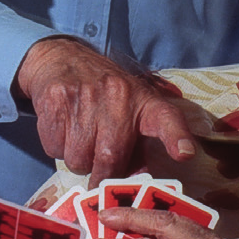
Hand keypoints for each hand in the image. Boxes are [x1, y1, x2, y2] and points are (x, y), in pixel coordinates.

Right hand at [14, 40, 196, 182]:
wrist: (63, 59)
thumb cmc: (104, 96)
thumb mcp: (130, 112)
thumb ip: (138, 147)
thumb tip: (137, 180)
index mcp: (143, 101)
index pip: (166, 119)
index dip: (176, 137)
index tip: (184, 154)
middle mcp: (118, 95)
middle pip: (110, 157)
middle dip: (102, 175)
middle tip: (98, 173)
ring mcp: (84, 96)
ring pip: (77, 159)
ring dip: (77, 160)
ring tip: (80, 138)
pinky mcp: (56, 100)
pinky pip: (54, 149)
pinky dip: (57, 148)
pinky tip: (63, 128)